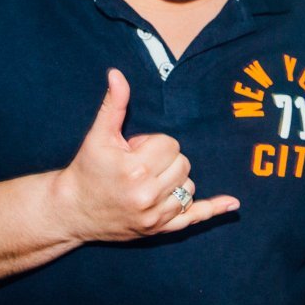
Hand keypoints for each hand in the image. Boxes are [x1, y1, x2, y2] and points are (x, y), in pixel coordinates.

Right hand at [48, 69, 238, 242]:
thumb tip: (117, 74)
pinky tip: (233, 203)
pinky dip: (213, 209)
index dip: (152, 144)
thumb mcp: (98, 136)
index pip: (170, 144)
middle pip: (183, 164)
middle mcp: (147, 195)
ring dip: (174, 180)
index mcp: (135, 169)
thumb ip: (113, 105)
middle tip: (137, 167)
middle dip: (164, 161)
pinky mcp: (159, 230)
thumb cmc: (87, 170)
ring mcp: (154, 216)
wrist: (71, 210)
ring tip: (146, 182)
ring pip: (189, 186)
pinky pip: (194, 218)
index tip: (132, 152)